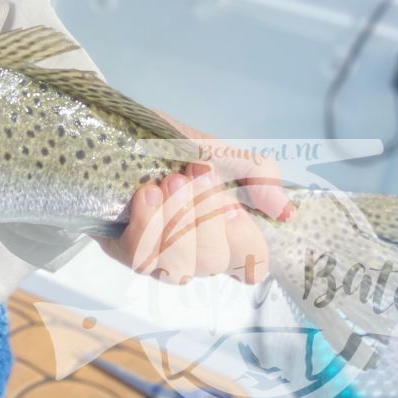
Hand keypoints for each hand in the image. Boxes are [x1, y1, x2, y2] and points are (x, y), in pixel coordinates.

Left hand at [96, 112, 292, 284]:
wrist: (111, 129)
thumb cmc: (166, 143)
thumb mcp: (216, 150)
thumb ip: (255, 173)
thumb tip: (285, 212)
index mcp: (222, 231)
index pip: (252, 266)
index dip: (243, 241)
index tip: (231, 206)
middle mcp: (192, 252)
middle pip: (214, 263)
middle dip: (204, 216)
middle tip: (190, 176)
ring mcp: (156, 255)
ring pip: (178, 268)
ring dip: (176, 220)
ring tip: (168, 181)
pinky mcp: (121, 250)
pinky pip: (141, 258)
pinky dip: (148, 223)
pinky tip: (147, 193)